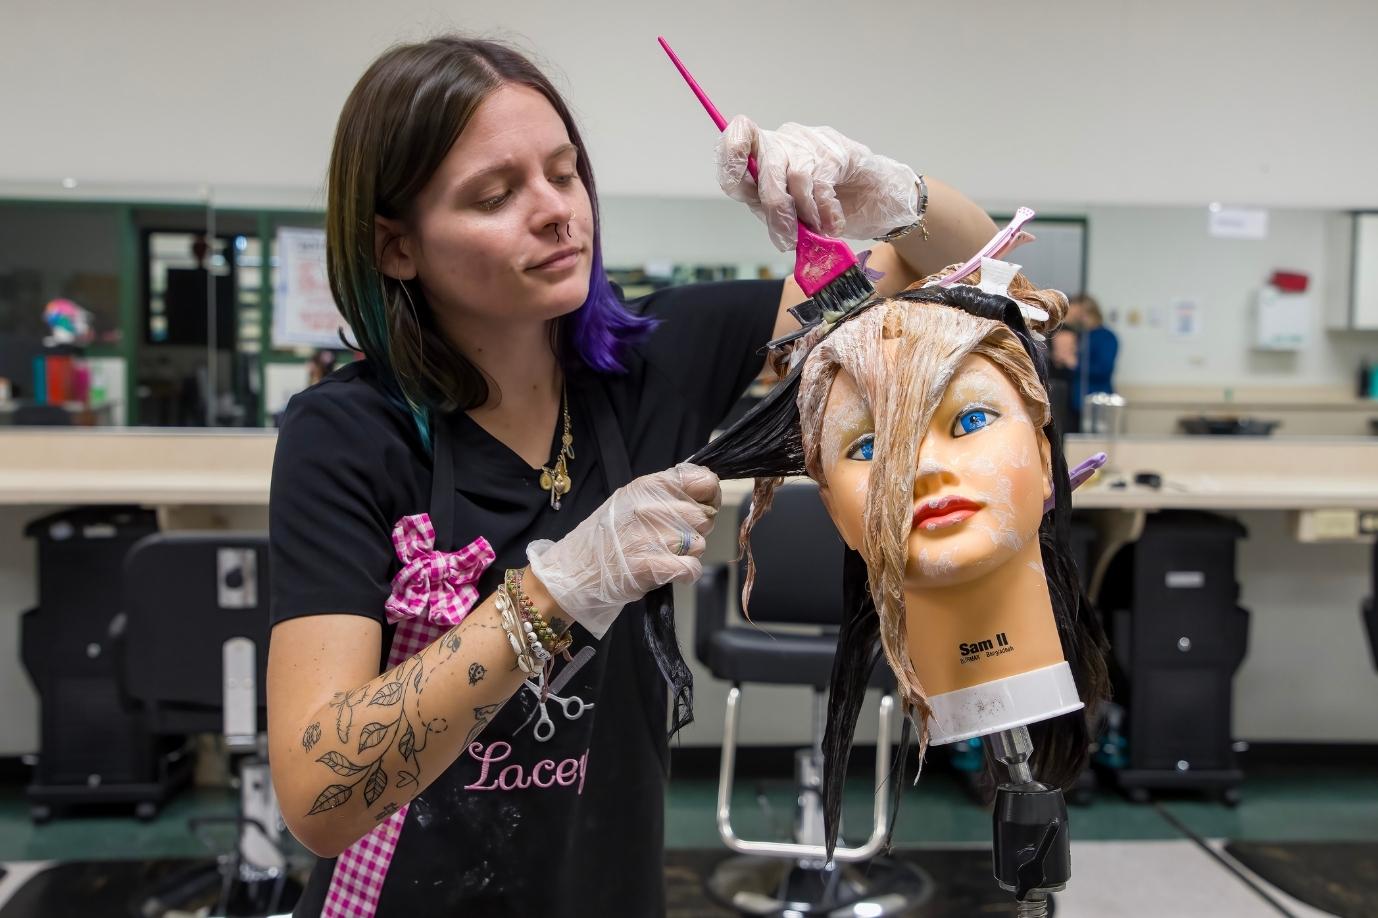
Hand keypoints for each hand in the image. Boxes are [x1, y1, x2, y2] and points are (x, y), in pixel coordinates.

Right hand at [525, 463, 721, 637]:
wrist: (574, 570)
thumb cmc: (605, 537)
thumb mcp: (630, 499)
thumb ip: (665, 493)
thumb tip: (706, 490)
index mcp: (649, 486)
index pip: (704, 481)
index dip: (709, 497)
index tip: (702, 507)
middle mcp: (652, 507)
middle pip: (704, 518)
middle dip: (694, 531)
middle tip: (670, 540)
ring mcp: (652, 536)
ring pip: (699, 544)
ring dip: (687, 554)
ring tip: (662, 555)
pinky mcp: (652, 565)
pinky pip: (692, 568)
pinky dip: (685, 574)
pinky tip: (669, 571)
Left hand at [715, 116, 919, 250]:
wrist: (874, 199)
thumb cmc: (826, 206)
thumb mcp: (791, 213)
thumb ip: (776, 214)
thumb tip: (779, 230)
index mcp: (762, 158)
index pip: (736, 146)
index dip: (732, 162)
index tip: (739, 185)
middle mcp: (782, 143)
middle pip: (764, 169)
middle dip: (776, 209)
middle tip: (787, 237)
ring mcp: (809, 143)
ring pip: (794, 176)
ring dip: (806, 213)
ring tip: (817, 229)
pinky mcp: (836, 151)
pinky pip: (822, 183)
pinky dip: (826, 211)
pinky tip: (833, 223)